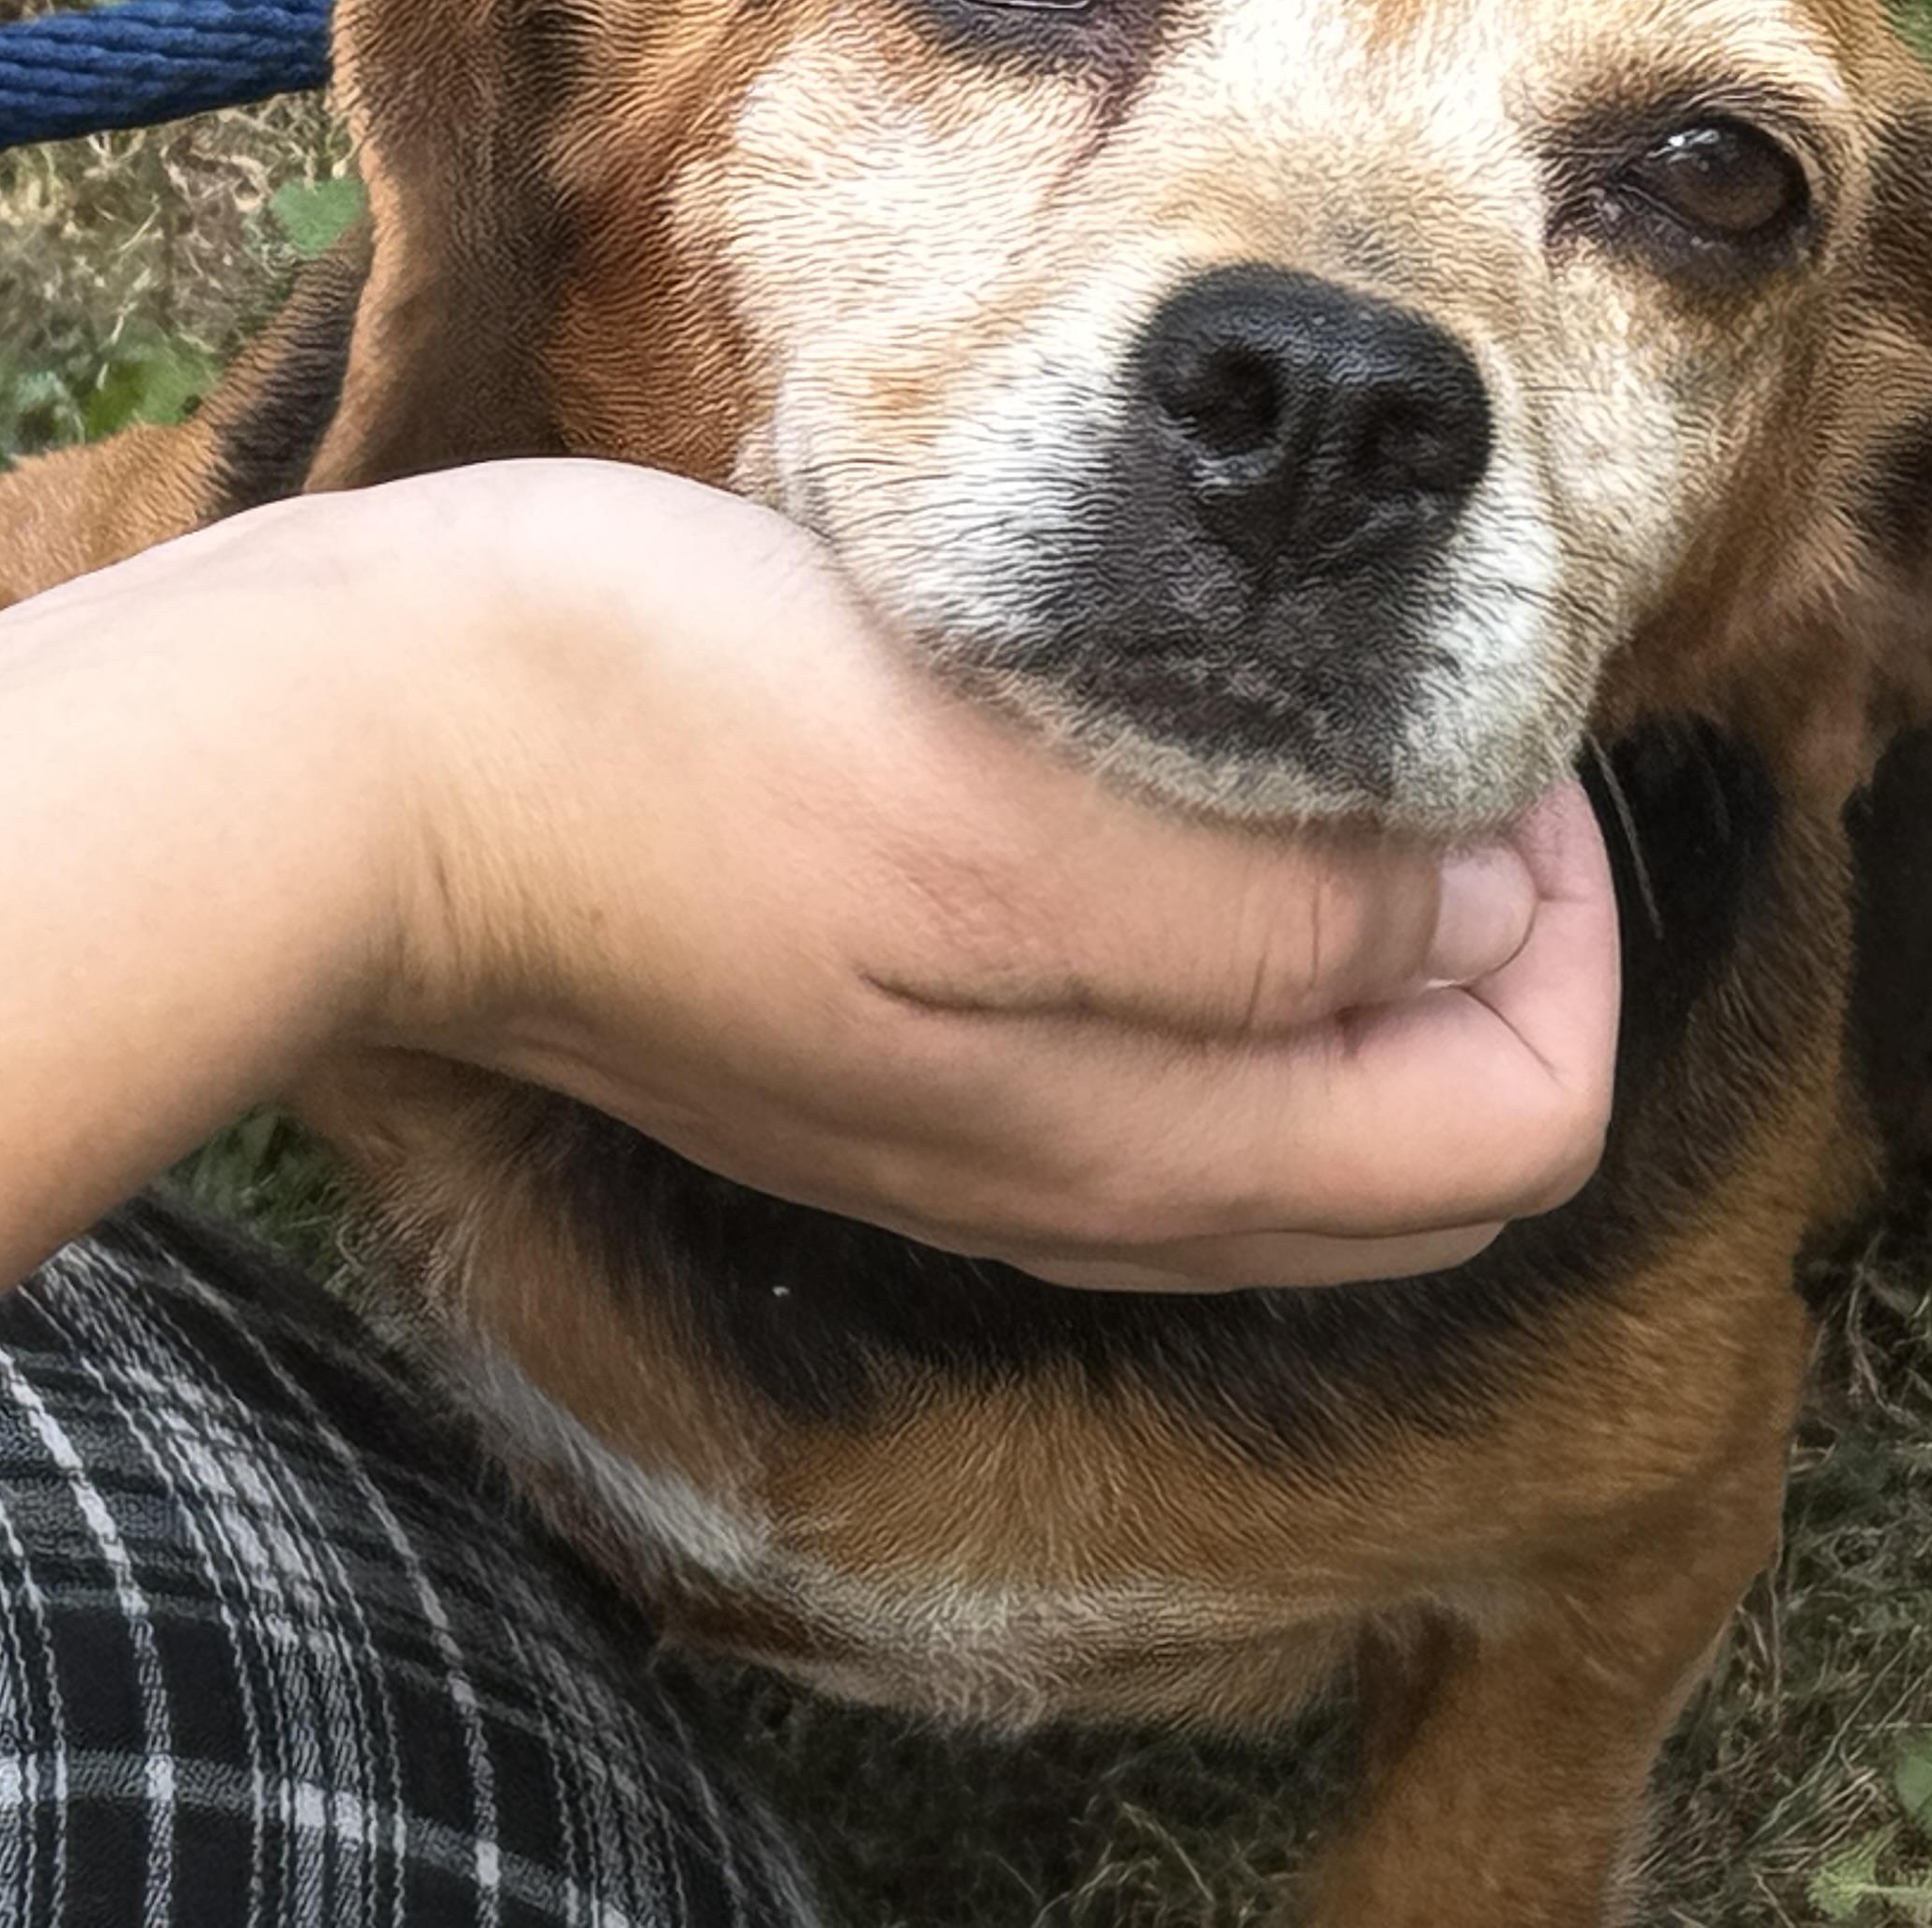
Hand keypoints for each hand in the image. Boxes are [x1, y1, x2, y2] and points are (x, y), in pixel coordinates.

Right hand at [295, 463, 1621, 1289]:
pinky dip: (1229, 949)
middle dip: (1499, 959)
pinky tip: (1154, 791)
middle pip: (1425, 1154)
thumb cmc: (668, 743)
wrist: (363, 770)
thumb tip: (1486, 918)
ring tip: (1312, 750)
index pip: (1516, 1133)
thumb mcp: (1008, 809)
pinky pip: (1150, 1059)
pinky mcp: (885, 1053)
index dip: (1567, 943)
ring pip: (1292, 1118)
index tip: (1482, 749)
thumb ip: (1270, 907)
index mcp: (1138, 1144)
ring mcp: (973, 1138)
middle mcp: (1078, 1188)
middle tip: (1424, 744)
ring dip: (1367, 952)